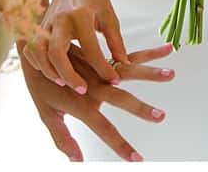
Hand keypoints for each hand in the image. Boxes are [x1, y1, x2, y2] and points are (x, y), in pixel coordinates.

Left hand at [20, 41, 174, 161]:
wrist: (37, 48)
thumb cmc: (41, 84)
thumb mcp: (47, 114)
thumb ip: (62, 138)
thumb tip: (77, 161)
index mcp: (81, 103)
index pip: (104, 129)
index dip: (120, 146)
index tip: (138, 160)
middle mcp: (94, 85)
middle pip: (121, 98)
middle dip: (141, 108)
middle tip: (161, 116)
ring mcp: (100, 69)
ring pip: (129, 71)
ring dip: (151, 74)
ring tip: (170, 75)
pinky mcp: (104, 57)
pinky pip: (130, 55)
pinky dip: (150, 54)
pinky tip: (167, 51)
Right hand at [22, 0, 129, 91]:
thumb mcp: (109, 15)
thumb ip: (115, 41)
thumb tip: (123, 64)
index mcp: (81, 15)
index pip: (91, 49)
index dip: (103, 68)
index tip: (114, 79)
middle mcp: (60, 20)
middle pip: (56, 53)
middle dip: (69, 75)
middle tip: (83, 90)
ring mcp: (45, 23)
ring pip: (39, 53)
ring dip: (50, 72)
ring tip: (65, 83)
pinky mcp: (38, 26)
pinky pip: (32, 49)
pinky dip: (38, 63)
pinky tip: (51, 72)